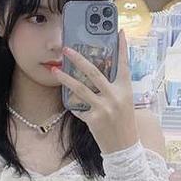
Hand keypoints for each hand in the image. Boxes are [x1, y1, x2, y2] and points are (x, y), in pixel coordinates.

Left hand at [54, 32, 138, 153]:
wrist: (124, 148)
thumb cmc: (125, 123)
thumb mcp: (125, 102)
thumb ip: (114, 88)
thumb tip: (100, 74)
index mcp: (125, 90)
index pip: (124, 64)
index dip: (122, 48)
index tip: (119, 32)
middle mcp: (115, 96)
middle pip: (94, 72)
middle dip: (78, 59)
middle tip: (67, 49)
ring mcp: (103, 108)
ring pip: (79, 88)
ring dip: (65, 78)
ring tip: (55, 70)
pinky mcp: (93, 119)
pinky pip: (78, 107)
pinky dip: (74, 105)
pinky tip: (70, 102)